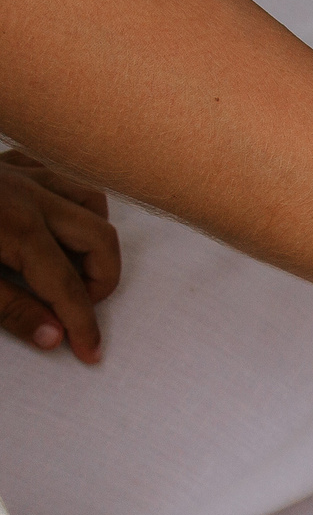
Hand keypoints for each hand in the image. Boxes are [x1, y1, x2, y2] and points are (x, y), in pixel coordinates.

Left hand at [0, 149, 118, 360]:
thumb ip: (11, 309)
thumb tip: (54, 337)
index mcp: (18, 228)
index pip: (68, 288)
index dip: (83, 325)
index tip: (91, 352)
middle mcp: (29, 196)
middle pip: (100, 238)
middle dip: (100, 279)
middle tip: (75, 305)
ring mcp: (19, 174)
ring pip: (89, 200)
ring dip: (90, 237)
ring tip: (68, 263)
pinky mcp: (5, 162)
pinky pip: (55, 175)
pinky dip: (64, 202)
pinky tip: (49, 223)